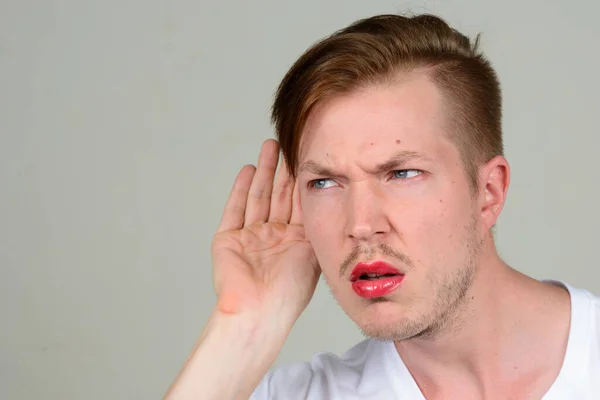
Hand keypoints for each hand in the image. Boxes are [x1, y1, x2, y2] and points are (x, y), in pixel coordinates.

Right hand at [211, 139, 319, 321]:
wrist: (259, 312)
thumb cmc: (289, 292)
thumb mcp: (314, 253)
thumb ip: (320, 226)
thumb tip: (337, 200)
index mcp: (295, 242)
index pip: (299, 203)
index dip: (303, 180)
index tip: (308, 157)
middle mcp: (273, 237)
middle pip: (278, 195)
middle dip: (283, 170)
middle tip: (287, 143)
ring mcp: (250, 237)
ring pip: (258, 196)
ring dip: (264, 171)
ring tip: (269, 146)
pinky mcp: (228, 240)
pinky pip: (235, 209)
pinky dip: (241, 189)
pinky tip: (248, 170)